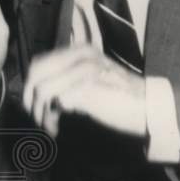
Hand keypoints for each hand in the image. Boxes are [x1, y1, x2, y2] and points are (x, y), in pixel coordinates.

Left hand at [23, 44, 146, 138]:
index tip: (34, 106)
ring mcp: (83, 70)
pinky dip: (50, 119)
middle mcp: (80, 56)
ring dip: (39, 113)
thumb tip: (36, 91)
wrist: (149, 109)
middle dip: (30, 97)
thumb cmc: (121, 100)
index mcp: (81, 52)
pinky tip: (57, 129)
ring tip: (49, 126)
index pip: (40, 62)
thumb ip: (68, 80)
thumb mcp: (92, 82)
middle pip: (36, 72)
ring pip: (41, 88)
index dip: (31, 85)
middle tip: (37, 117)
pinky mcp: (86, 88)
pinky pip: (53, 102)